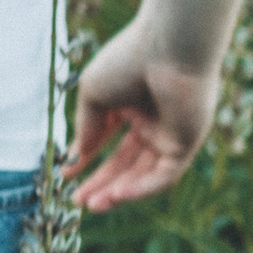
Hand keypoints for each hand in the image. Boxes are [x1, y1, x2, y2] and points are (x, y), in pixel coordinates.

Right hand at [67, 18, 219, 210]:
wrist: (168, 46)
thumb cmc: (128, 60)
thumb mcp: (93, 94)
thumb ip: (86, 128)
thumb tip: (78, 156)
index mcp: (131, 104)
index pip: (106, 139)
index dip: (86, 159)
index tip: (66, 175)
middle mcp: (152, 121)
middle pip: (125, 163)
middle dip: (101, 183)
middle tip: (77, 201)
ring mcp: (171, 135)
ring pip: (144, 174)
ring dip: (119, 192)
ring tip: (94, 206)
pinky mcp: (187, 144)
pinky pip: (163, 176)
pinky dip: (141, 188)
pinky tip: (117, 195)